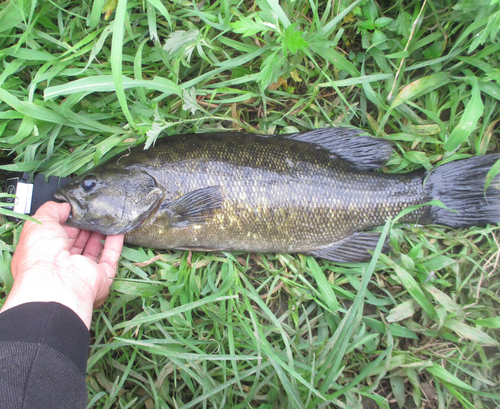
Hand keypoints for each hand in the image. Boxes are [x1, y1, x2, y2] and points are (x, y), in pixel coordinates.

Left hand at [1, 201, 123, 328]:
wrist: (57, 281)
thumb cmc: (40, 256)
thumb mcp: (39, 222)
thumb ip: (51, 210)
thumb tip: (64, 206)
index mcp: (42, 254)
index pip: (56, 236)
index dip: (65, 222)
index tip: (74, 210)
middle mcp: (62, 265)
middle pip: (76, 242)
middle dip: (84, 227)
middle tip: (91, 212)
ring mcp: (82, 271)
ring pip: (93, 249)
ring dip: (100, 234)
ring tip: (105, 218)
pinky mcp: (100, 276)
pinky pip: (110, 257)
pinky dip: (114, 244)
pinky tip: (117, 230)